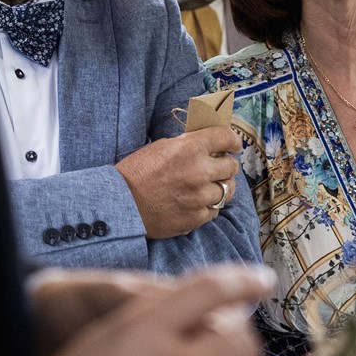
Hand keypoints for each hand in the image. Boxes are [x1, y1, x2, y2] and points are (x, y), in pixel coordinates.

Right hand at [115, 126, 242, 237]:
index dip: (232, 140)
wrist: (122, 204)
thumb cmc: (137, 172)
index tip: (233, 145)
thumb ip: (187, 144)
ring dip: (220, 186)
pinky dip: (209, 205)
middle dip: (226, 165)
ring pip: (228, 190)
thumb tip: (208, 143)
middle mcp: (200, 171)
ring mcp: (200, 197)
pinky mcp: (197, 217)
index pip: (226, 137)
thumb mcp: (161, 147)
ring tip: (209, 186)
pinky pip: (215, 210)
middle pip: (231, 166)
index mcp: (190, 148)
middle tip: (219, 167)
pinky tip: (198, 202)